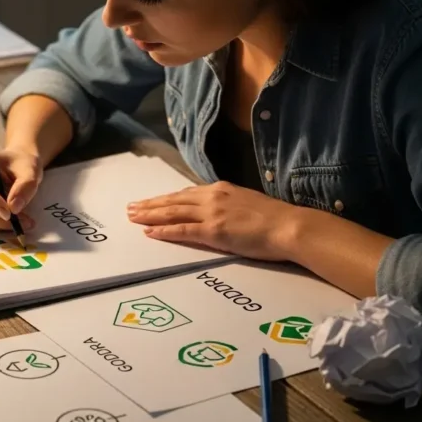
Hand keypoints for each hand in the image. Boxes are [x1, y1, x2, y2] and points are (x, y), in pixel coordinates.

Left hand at [126, 181, 298, 260]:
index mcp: (221, 189)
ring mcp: (212, 213)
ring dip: (150, 215)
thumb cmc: (275, 219)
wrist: (290, 226)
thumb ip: (229, 205)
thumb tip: (219, 212)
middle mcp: (213, 197)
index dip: (166, 198)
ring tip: (133, 217)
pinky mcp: (213, 231)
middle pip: (174, 200)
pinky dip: (164, 231)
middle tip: (131, 207)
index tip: (151, 201)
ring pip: (173, 212)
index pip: (186, 193)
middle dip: (150, 204)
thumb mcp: (247, 203)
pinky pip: (182, 230)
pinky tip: (149, 232)